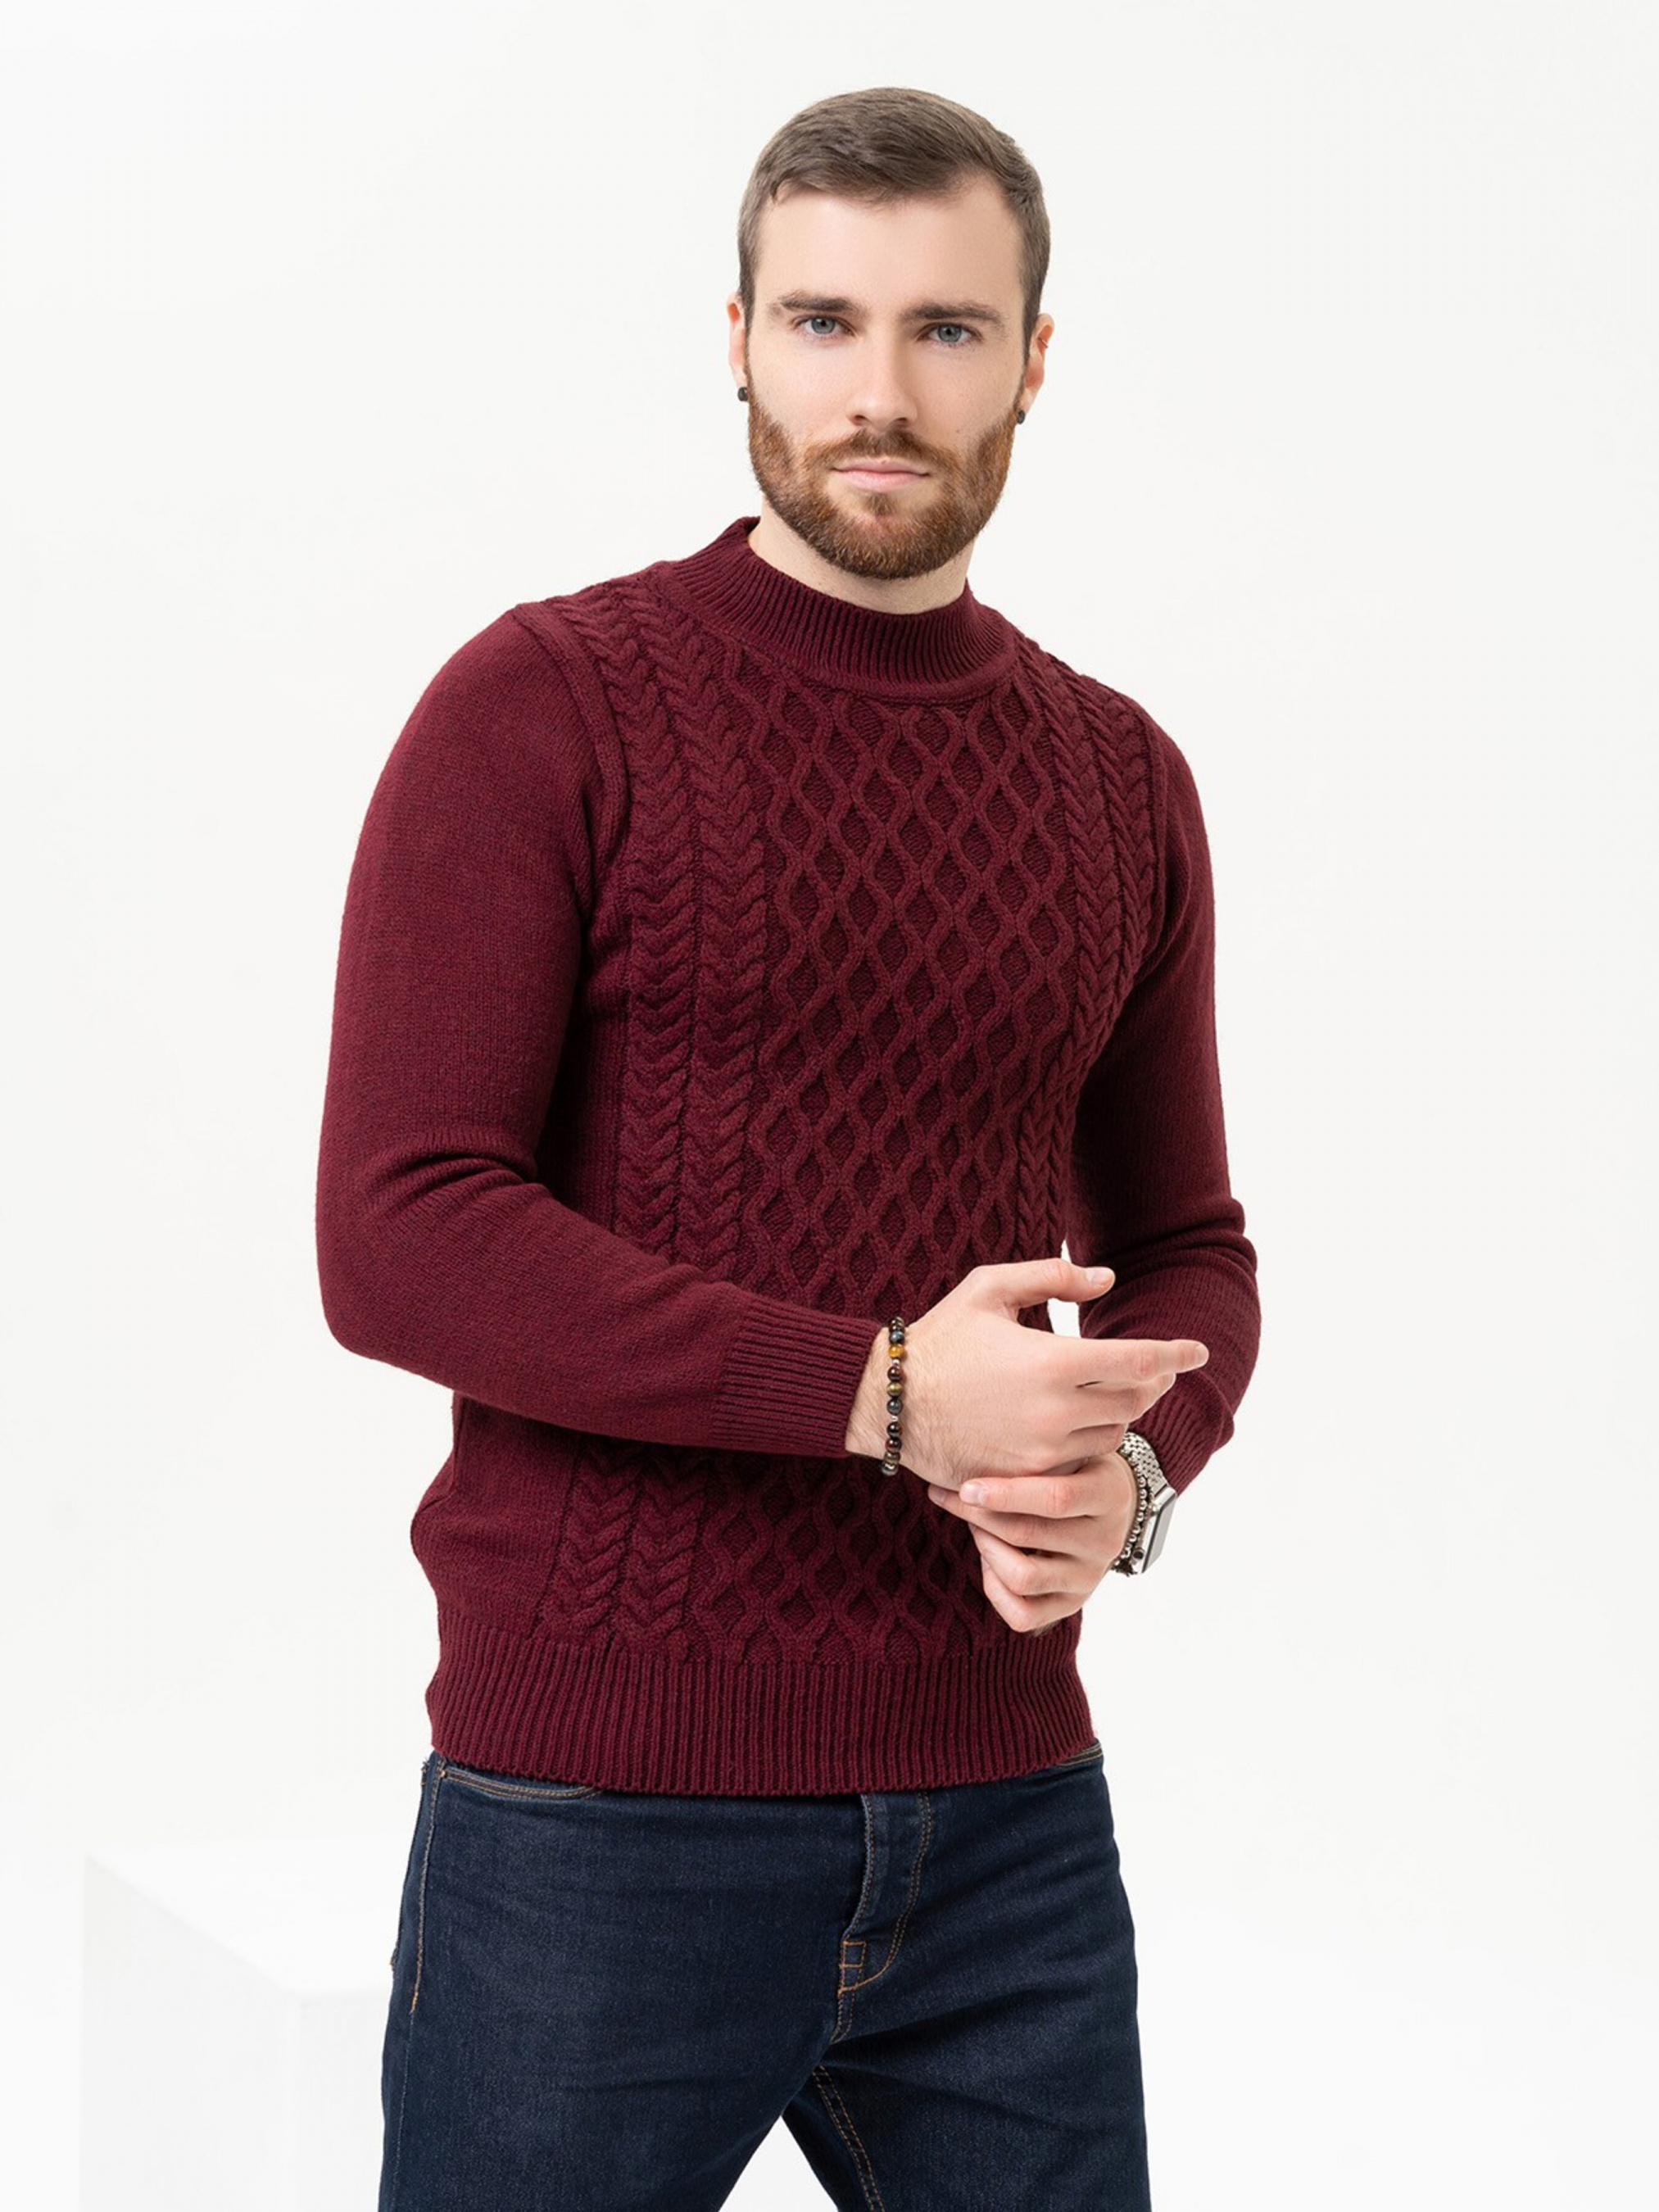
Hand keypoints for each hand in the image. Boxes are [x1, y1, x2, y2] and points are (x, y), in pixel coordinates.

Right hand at [842, 1255, 1207, 1481]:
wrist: (889, 1402)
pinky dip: (1087, 1441)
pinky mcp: (1026, 1476)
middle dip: (1151, 1382)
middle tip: (1153, 1368)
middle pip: (1134, 1400)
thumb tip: (1106, 1279)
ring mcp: (1043, 1451)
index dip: (1177, 1353)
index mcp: (1054, 1363)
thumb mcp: (989, 1287)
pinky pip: (1078, 1461)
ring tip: (1104, 1392)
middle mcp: (1057, 1413)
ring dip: (1118, 1412)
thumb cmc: (941, 1337)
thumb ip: (1053, 1277)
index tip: (1199, 1350)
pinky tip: (1074, 1422)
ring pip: (1110, 1434)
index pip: (1140, 1360)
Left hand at [925, 1450, 1140, 1635]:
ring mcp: (1090, 1578)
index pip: (1056, 1498)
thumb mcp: (1074, 1448)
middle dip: (980, 1515)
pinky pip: (1023, 1615)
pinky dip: (995, 1589)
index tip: (966, 1486)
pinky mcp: (1073, 1605)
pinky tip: (988, 1560)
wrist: (1116, 1506)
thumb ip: (1042, 1447)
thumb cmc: (1079, 1467)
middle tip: (955, 1497)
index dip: (1006, 1494)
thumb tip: (974, 1440)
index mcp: (1109, 1494)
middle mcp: (1105, 1541)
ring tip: (975, 1525)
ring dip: (986, 1548)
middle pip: (1029, 1534)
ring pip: (1023, 1577)